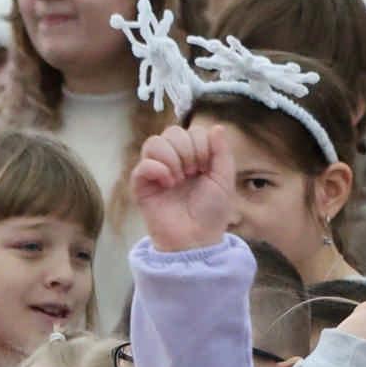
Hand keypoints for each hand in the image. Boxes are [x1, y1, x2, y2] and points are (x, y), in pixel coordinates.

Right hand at [132, 123, 236, 252]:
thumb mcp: (224, 180)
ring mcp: (156, 171)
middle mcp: (173, 160)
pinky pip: (142, 164)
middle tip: (192, 173)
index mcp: (193, 157)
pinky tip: (168, 184)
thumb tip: (217, 127)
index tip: (206, 167)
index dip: (200, 144)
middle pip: (172, 132)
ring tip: (179, 180)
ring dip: (171, 158)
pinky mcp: (142, 185)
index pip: (190, 131)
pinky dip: (157, 170)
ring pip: (154, 142)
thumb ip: (222, 153)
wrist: (196, 239)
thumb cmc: (211, 213)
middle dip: (186, 150)